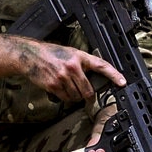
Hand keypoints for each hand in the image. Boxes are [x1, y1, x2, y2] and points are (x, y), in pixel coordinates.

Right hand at [0, 34, 126, 103]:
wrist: (29, 55)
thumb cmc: (50, 53)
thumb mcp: (69, 52)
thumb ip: (82, 63)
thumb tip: (94, 77)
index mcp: (79, 56)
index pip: (101, 65)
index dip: (113, 74)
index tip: (122, 82)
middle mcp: (73, 66)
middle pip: (88, 90)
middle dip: (87, 94)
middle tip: (83, 92)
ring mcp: (63, 77)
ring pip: (77, 96)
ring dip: (74, 96)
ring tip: (67, 86)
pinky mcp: (53, 85)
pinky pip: (65, 98)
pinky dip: (65, 98)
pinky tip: (60, 89)